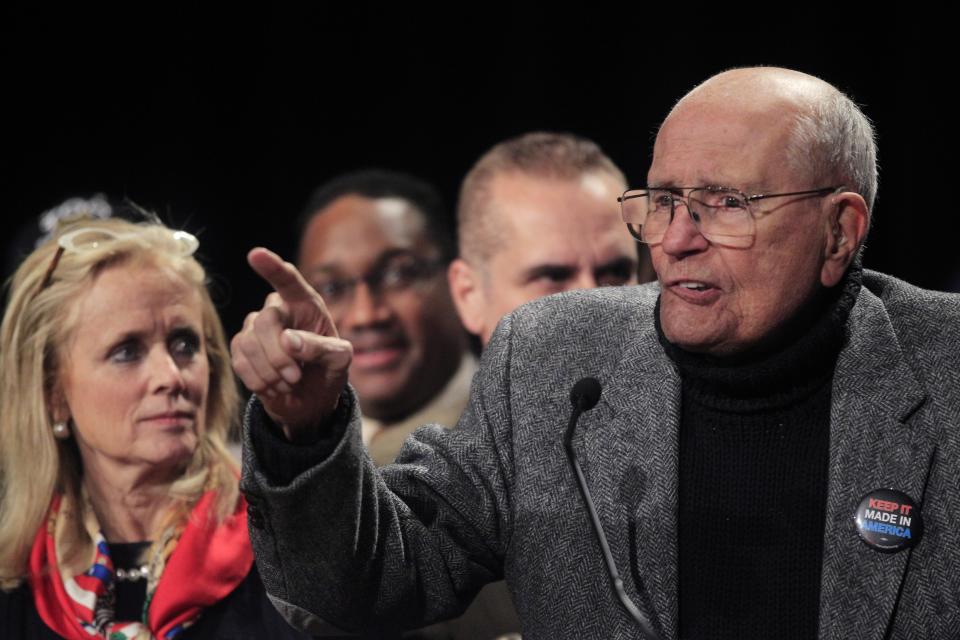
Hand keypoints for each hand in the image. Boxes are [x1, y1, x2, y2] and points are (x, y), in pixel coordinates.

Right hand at [231, 248, 352, 440]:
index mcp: (306, 304)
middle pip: (266, 322)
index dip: (272, 267)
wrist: (310, 399)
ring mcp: (255, 327)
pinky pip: (239, 360)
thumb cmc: (328, 371)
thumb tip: (289, 340)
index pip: (288, 280)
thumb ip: (321, 348)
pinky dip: (258, 380)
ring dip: (270, 372)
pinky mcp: (241, 347)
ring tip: (289, 383)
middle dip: (279, 355)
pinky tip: (273, 386)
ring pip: (249, 343)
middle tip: (295, 377)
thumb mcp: (339, 361)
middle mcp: (278, 309)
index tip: (256, 254)